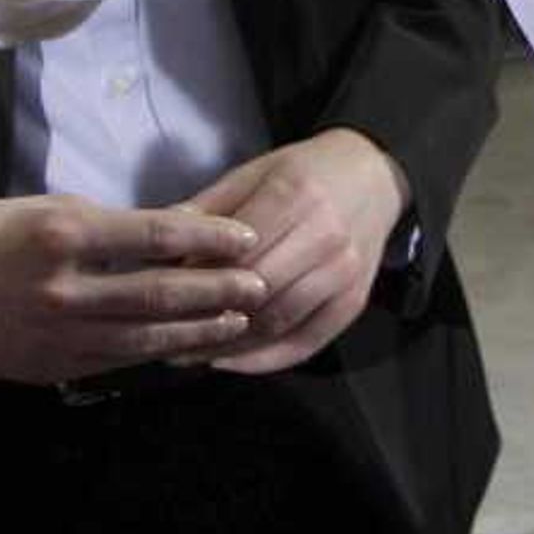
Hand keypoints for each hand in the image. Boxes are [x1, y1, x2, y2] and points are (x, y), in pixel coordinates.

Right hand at [0, 197, 264, 385]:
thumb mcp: (45, 209)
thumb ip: (108, 225)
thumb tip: (173, 232)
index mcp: (65, 235)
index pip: (157, 236)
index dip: (209, 239)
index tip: (245, 239)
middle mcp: (65, 288)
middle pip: (160, 292)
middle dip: (218, 291)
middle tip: (260, 286)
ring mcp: (58, 334)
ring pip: (145, 337)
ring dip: (198, 331)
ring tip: (237, 322)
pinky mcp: (50, 368)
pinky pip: (116, 362)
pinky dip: (156, 355)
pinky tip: (186, 349)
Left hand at [185, 126, 410, 375]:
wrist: (375, 176)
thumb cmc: (305, 172)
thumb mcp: (254, 172)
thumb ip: (208, 207)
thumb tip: (157, 243)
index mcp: (295, 195)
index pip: (238, 250)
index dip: (198, 276)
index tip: (162, 293)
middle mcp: (326, 236)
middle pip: (258, 289)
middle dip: (210, 315)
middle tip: (166, 333)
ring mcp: (345, 274)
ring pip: (278, 321)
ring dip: (230, 344)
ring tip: (188, 353)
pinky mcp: (354, 303)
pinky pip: (306, 343)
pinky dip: (265, 359)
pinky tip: (230, 362)